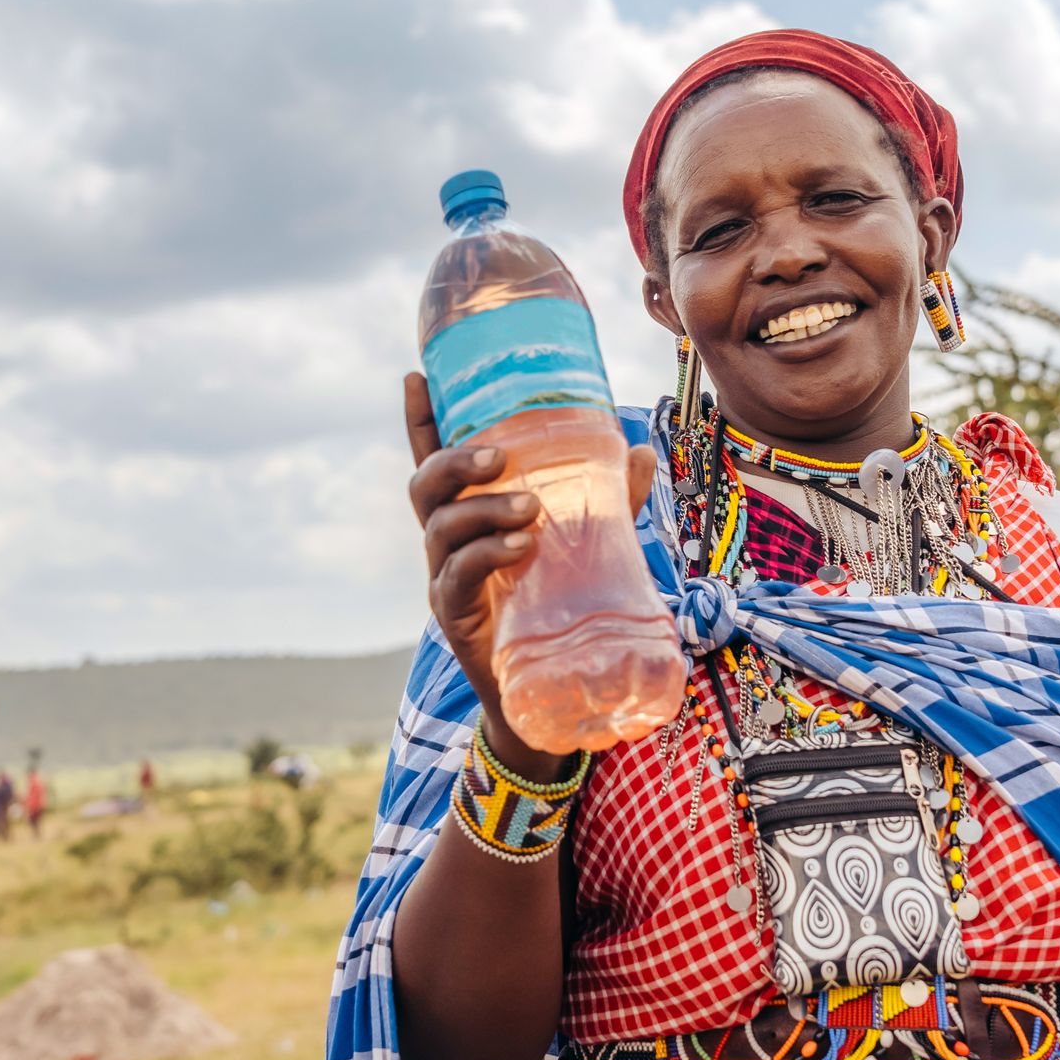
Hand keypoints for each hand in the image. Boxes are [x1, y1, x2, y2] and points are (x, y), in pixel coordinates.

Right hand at [402, 372, 656, 756]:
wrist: (547, 686)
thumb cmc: (558, 604)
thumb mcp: (588, 545)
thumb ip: (607, 501)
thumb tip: (641, 450)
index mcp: (469, 513)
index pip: (434, 457)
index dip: (422, 419)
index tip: (418, 373)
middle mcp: (446, 540)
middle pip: (426, 484)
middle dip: (454, 460)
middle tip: (499, 455)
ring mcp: (443, 578)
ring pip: (441, 527)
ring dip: (483, 509)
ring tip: (531, 510)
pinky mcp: (453, 615)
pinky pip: (456, 575)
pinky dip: (486, 554)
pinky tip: (520, 547)